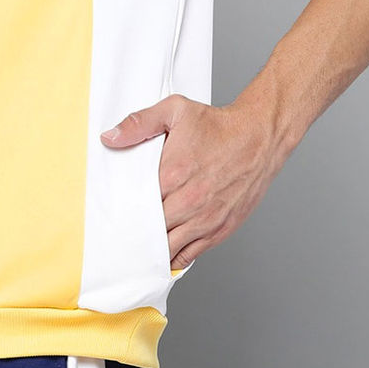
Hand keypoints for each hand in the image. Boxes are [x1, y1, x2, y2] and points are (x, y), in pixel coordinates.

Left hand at [101, 94, 289, 269]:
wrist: (259, 136)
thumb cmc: (217, 125)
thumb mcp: (175, 111)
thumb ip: (139, 123)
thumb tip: (110, 137)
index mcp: (173, 173)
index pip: (136, 203)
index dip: (122, 210)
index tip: (111, 213)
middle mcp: (189, 200)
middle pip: (150, 228)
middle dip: (135, 232)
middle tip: (119, 234)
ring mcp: (206, 218)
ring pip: (169, 246)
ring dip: (153, 248)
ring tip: (136, 249)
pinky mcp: (221, 228)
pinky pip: (191, 253)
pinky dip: (175, 256)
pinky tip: (163, 254)